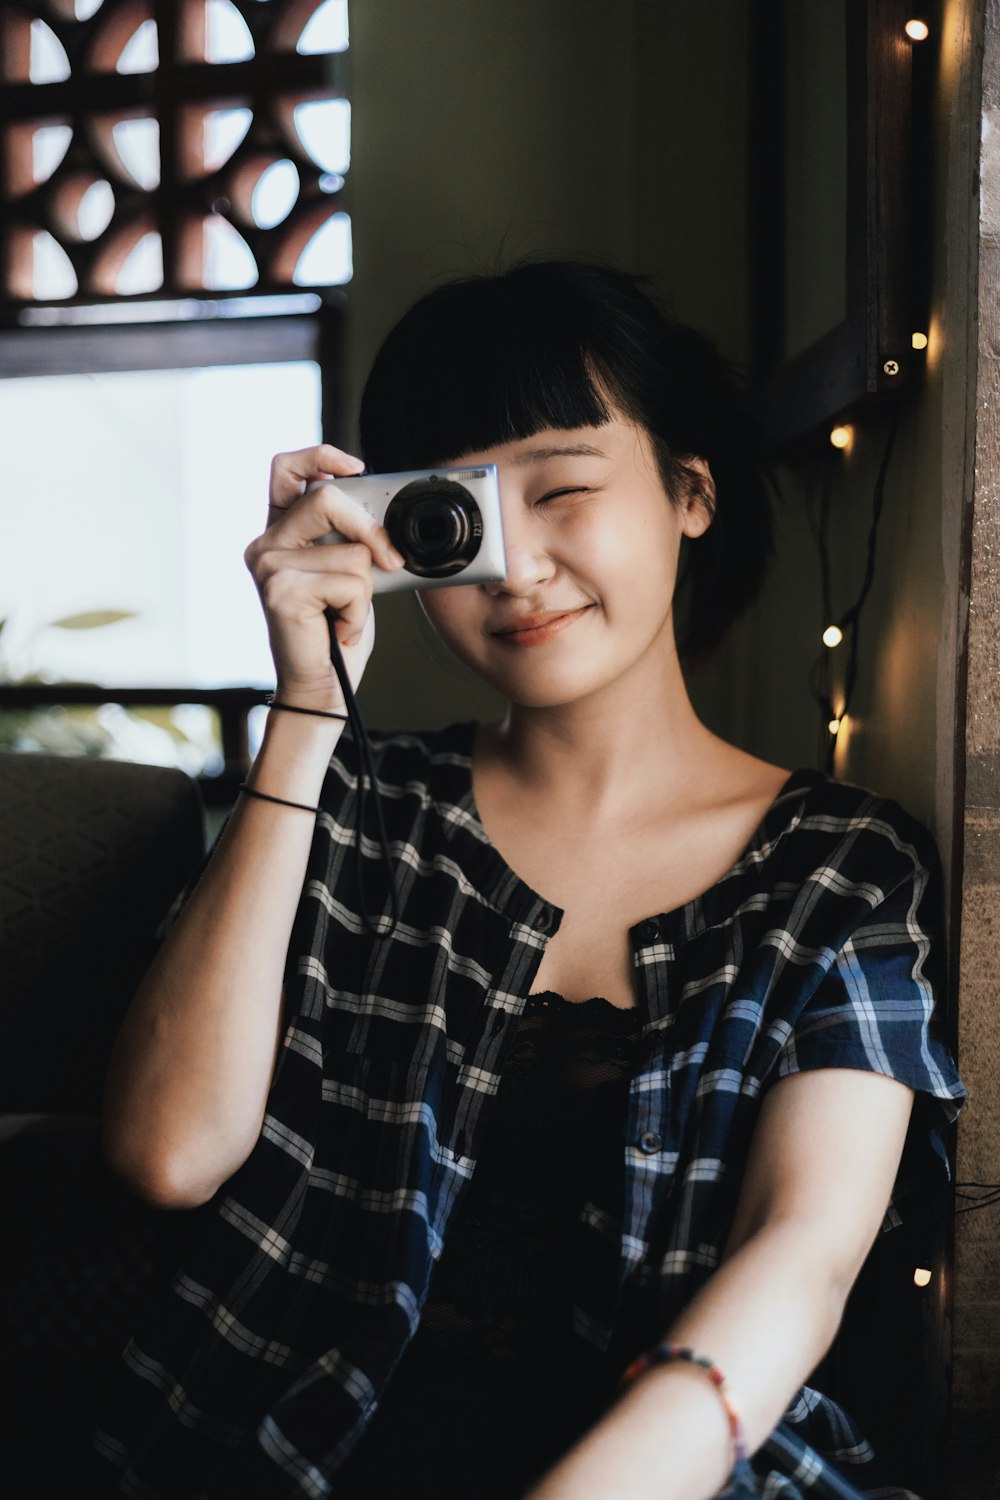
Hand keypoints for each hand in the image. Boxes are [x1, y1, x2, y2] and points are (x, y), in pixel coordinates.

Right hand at [244, 443, 403, 708]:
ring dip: (364, 590)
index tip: (356, 467)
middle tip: (388, 561)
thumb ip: (351, 537)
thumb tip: (381, 515)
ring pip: (350, 550)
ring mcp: (269, 566)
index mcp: (280, 533)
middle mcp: (266, 545)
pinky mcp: (281, 591)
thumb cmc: (336, 632)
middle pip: (327, 499)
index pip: (287, 470)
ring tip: (342, 614)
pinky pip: (350, 583)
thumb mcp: (348, 572)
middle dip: (369, 528)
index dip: (321, 455)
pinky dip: (358, 611)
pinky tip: (337, 628)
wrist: (322, 688)